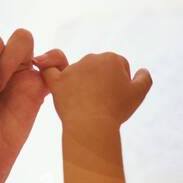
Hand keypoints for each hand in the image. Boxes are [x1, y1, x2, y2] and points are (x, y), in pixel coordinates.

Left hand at [37, 50, 151, 128]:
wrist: (92, 125)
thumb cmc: (116, 110)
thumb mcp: (139, 94)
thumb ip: (144, 78)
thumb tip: (141, 70)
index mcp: (112, 58)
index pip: (119, 66)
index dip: (122, 83)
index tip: (118, 96)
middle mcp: (91, 58)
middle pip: (99, 68)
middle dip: (102, 81)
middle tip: (104, 102)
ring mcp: (73, 69)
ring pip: (80, 74)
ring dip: (84, 84)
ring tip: (89, 104)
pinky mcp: (58, 81)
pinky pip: (49, 70)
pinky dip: (45, 65)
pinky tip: (37, 63)